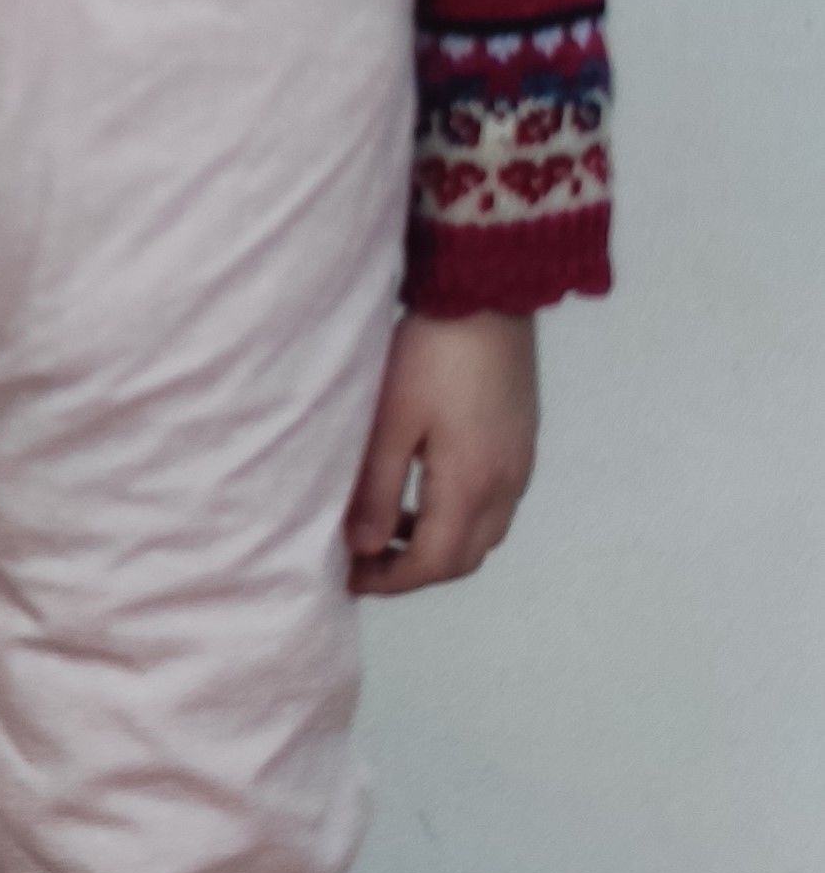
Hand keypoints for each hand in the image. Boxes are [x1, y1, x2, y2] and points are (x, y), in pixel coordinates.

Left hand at [346, 311, 536, 597]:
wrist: (487, 292)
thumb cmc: (432, 352)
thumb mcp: (391, 422)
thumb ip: (376, 491)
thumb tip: (361, 548)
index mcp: (472, 485)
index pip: (434, 563)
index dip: (390, 580)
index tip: (350, 577)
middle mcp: (505, 484)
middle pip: (464, 558)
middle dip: (414, 571)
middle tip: (366, 561)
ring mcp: (519, 463)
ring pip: (482, 533)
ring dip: (438, 545)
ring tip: (387, 527)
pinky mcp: (521, 441)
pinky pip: (494, 503)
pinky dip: (458, 517)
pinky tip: (423, 490)